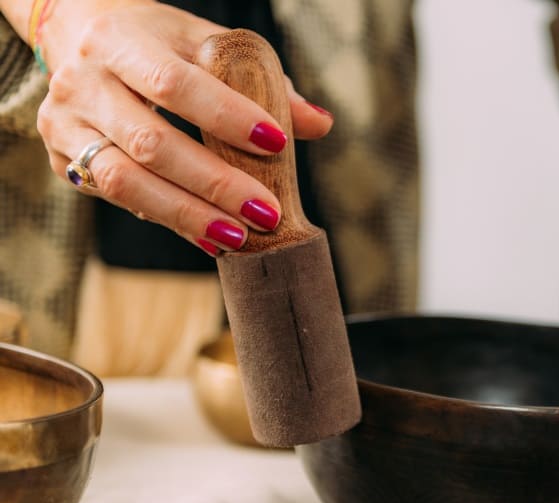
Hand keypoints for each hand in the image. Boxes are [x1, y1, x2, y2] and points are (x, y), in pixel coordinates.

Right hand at [34, 0, 333, 254]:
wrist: (79, 33)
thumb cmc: (159, 42)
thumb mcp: (206, 43)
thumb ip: (264, 80)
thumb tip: (321, 124)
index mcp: (120, 41)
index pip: (174, 84)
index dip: (226, 117)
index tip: (275, 143)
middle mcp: (83, 82)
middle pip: (150, 143)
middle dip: (214, 183)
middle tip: (266, 212)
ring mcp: (65, 124)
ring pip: (124, 180)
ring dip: (187, 215)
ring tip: (238, 236)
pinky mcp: (61, 161)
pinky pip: (117, 198)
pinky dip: (168, 220)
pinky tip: (208, 235)